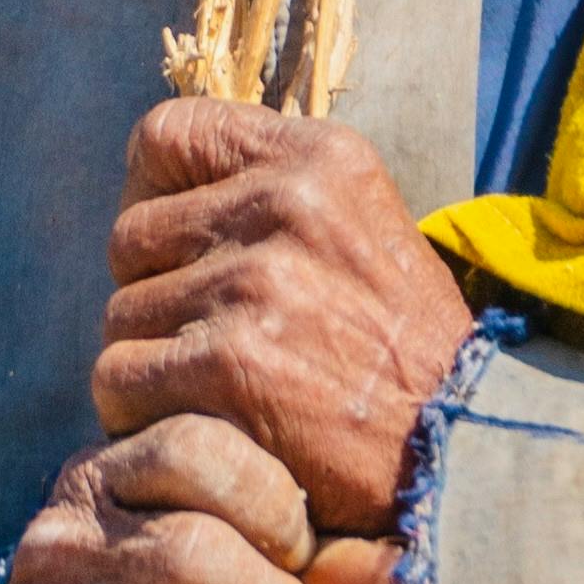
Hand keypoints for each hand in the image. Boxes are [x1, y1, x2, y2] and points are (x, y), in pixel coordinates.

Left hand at [96, 101, 475, 568]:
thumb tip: (157, 193)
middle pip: (131, 237)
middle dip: (154, 295)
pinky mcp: (224, 364)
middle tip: (210, 342)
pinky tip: (203, 430)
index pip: (164, 134)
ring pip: (120, 318)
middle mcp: (283, 204)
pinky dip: (144, 417)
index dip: (150, 191)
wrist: (463, 448)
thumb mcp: (362, 230)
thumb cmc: (404, 351)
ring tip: (218, 394)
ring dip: (151, 365)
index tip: (176, 244)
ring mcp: (251, 283)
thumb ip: (272, 198)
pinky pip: (120, 381)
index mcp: (319, 159)